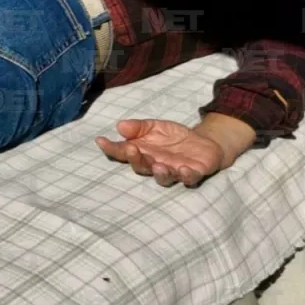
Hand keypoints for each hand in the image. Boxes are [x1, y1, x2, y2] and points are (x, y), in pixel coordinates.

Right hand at [96, 115, 253, 186]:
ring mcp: (174, 171)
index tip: (101, 140)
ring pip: (163, 178)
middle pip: (141, 167)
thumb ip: (139, 127)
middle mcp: (155, 165)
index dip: (111, 148)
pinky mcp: (193, 174)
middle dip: (134, 159)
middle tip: (131, 149)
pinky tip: (183, 169)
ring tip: (158, 165)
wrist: (204, 142)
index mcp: (143, 153)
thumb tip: (120, 126)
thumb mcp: (155, 126)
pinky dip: (186, 176)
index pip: (123, 152)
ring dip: (160, 173)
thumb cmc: (174, 137)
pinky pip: (189, 179)